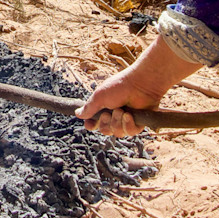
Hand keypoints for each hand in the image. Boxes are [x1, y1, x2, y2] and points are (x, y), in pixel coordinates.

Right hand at [75, 37, 202, 136]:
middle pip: (104, 130)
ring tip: (122, 111)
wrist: (141, 84)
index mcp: (104, 108)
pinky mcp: (138, 124)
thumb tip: (77, 114)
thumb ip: (89, 107)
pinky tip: (129, 115)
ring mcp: (126, 120)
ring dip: (117, 123)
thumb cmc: (120, 86)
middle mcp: (114, 115)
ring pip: (117, 133)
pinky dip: (128, 125)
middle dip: (105, 123)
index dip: (91, 125)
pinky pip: (130, 133)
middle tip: (109, 112)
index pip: (94, 123)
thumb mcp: (100, 96)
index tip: (90, 124)